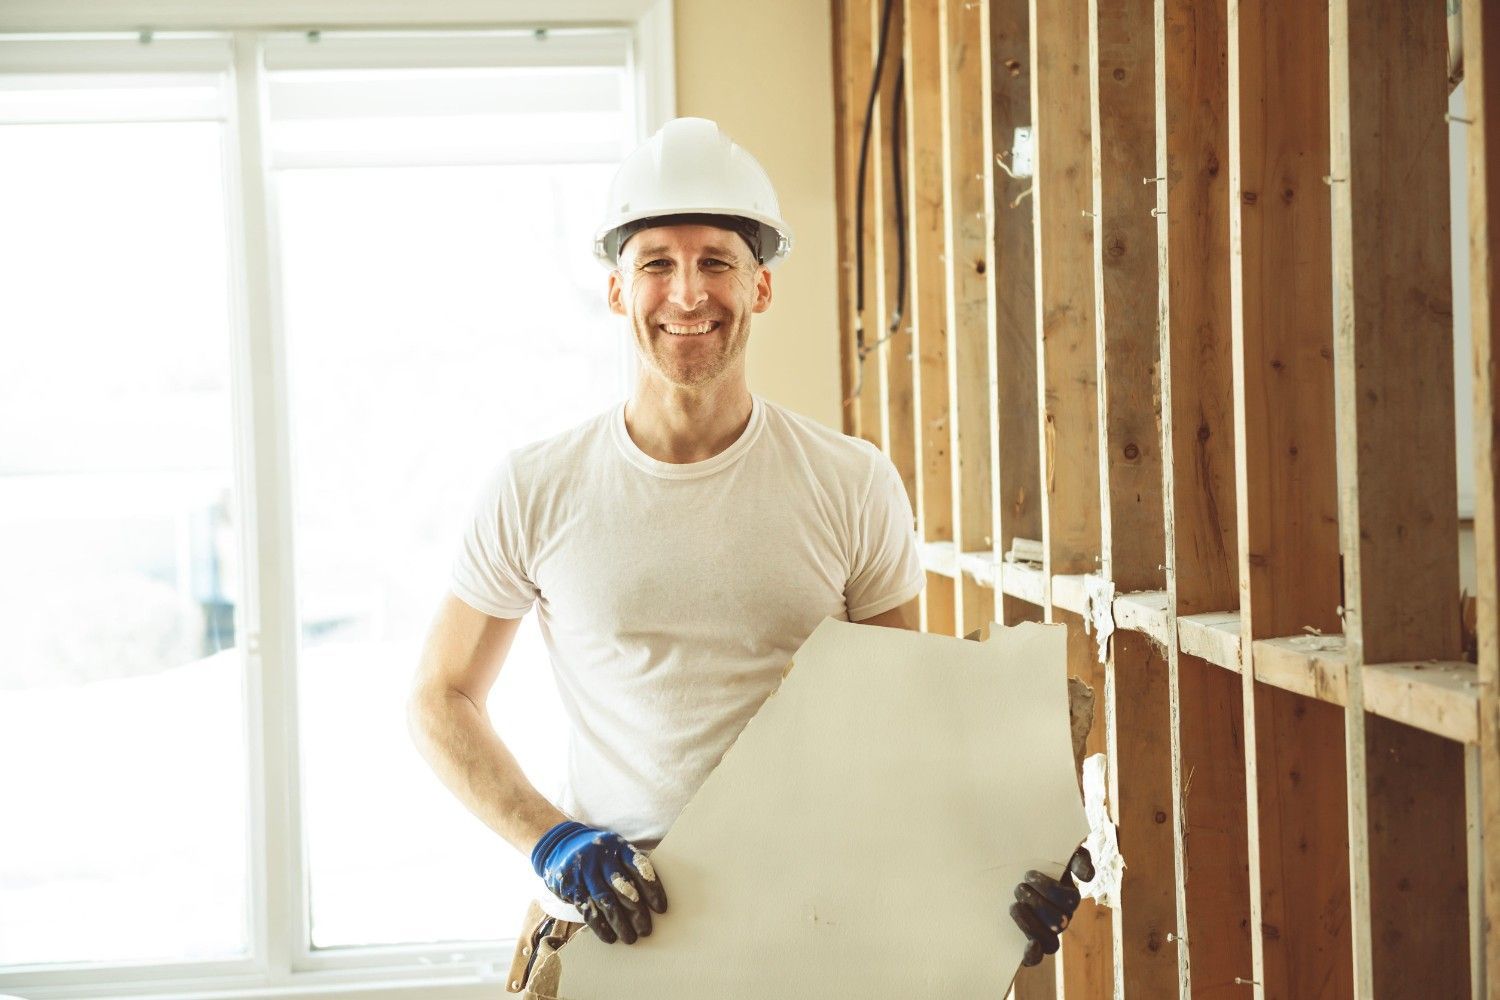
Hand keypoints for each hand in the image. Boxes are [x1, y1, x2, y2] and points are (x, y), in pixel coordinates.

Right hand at [530, 820, 668, 943]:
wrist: (562, 846)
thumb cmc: (600, 855)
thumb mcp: (615, 850)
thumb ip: (632, 868)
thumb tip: (655, 900)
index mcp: (618, 846)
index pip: (639, 867)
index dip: (652, 888)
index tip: (661, 909)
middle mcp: (601, 857)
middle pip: (623, 887)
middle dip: (637, 912)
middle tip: (646, 930)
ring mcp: (584, 871)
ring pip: (605, 901)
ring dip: (620, 923)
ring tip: (630, 938)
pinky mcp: (571, 886)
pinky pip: (587, 909)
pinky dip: (600, 926)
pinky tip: (610, 937)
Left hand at [1010, 847, 1093, 966]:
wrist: (1016, 870)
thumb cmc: (1042, 863)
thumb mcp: (1063, 854)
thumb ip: (1078, 858)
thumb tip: (1087, 875)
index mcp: (1069, 898)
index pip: (1069, 900)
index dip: (1050, 888)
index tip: (1029, 874)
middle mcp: (1061, 919)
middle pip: (1058, 921)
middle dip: (1036, 903)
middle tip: (1019, 888)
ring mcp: (1046, 933)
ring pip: (1050, 942)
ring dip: (1031, 924)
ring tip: (1015, 905)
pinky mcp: (1030, 943)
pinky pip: (1036, 957)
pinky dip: (1033, 955)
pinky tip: (1029, 946)